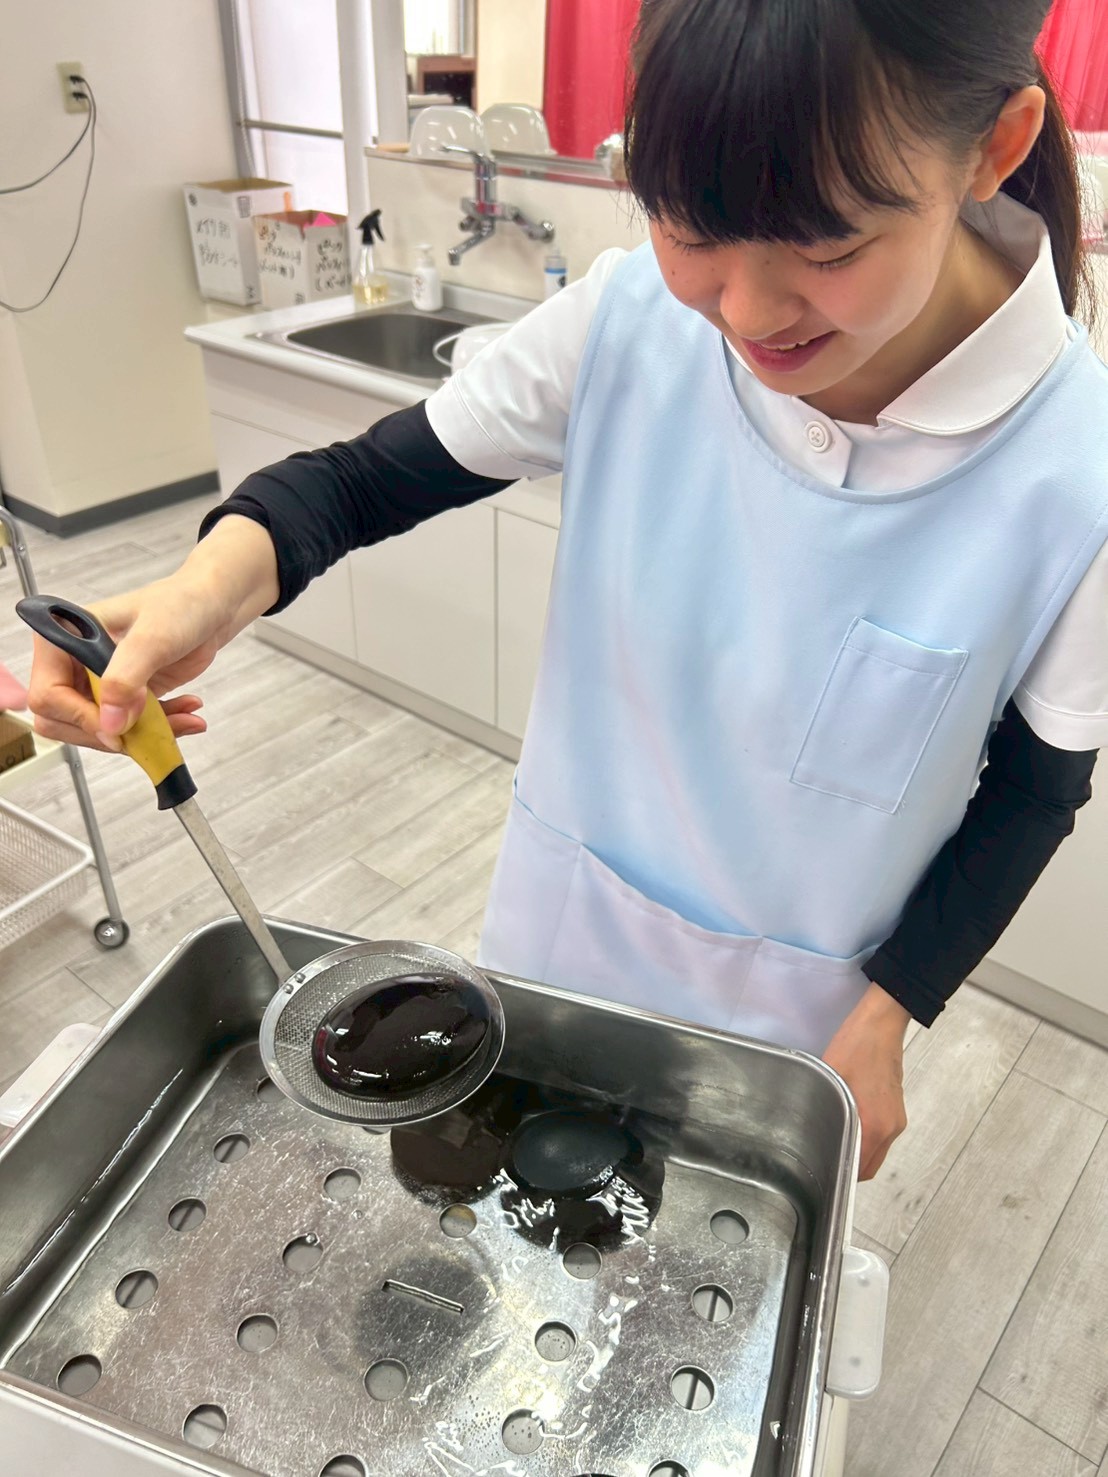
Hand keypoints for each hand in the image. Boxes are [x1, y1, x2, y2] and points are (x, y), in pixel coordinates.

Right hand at [26, 514, 278, 752]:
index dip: (82, 717)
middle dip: (109, 733)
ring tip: (182, 719)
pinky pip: (130, 729)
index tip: (117, 726)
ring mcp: (99, 682)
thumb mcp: (152, 638)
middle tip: (145, 730)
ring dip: (141, 735)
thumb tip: (109, 724)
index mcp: (64, 638)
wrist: (213, 606)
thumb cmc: (180, 604)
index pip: (48, 695)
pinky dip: (159, 730)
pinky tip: (187, 716)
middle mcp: (74, 663)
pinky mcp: (126, 697)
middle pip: (65, 722)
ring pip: (100, 731)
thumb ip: (125, 679)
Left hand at [822, 981, 910, 1180]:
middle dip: (848, 1167)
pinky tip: (846, 1123)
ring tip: (830, 1139)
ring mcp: (897, 1119)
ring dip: (857, 1152)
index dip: (840, 1175)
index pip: (860, 1170)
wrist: (881, 1024)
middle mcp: (891, 1129)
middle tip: (821, 1158)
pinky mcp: (897, 1109)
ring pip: (877, 1151)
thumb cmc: (854, 1048)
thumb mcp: (830, 1079)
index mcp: (875, 1126)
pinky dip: (866, 1138)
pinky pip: (881, 1135)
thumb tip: (810, 1130)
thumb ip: (824, 1109)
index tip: (820, 1172)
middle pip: (870, 1165)